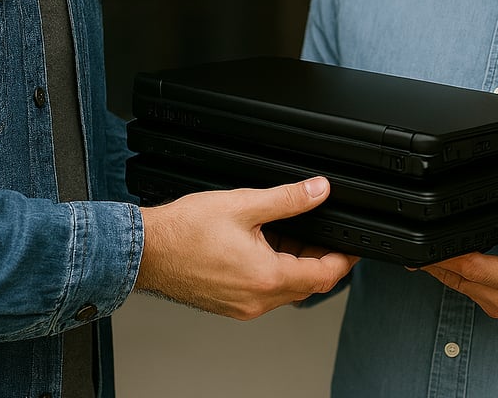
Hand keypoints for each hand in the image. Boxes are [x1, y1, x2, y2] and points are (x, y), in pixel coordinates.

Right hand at [135, 176, 357, 319]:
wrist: (144, 251)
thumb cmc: (184, 232)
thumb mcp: (245, 205)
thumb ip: (289, 199)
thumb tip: (318, 191)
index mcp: (267, 278)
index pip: (324, 275)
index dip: (344, 259)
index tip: (353, 246)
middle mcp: (257, 300)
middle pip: (307, 285)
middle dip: (321, 259)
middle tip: (323, 232)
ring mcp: (243, 306)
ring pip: (286, 289)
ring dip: (296, 264)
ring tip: (290, 232)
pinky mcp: (229, 305)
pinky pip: (265, 292)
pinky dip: (274, 271)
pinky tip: (265, 245)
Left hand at [420, 214, 497, 317]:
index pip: (472, 268)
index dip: (448, 253)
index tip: (429, 236)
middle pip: (456, 277)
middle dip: (433, 257)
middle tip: (413, 234)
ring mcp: (497, 304)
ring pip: (455, 283)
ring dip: (436, 265)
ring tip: (417, 243)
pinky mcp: (493, 303)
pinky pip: (461, 287)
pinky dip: (448, 271)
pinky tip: (438, 256)